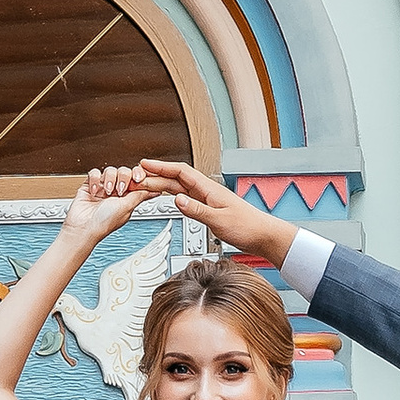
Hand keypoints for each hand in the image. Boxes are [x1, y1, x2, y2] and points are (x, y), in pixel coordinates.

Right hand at [67, 164, 157, 242]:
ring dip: (109, 180)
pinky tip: (94, 190)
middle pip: (125, 172)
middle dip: (123, 178)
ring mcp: (103, 188)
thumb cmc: (104, 223)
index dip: (139, 176)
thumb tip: (156, 190)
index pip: (137, 180)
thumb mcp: (127, 207)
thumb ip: (141, 195)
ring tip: (106, 191)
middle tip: (120, 189)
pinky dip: (95, 179)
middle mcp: (116, 192)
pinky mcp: (90, 185)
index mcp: (128, 198)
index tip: (138, 178)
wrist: (83, 227)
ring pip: (110, 170)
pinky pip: (94, 173)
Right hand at [134, 157, 291, 265]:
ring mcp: (208, 199)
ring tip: (146, 185)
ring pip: (180, 188)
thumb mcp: (219, 220)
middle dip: (156, 175)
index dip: (162, 167)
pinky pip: (187, 198)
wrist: (262, 235)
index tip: (145, 164)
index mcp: (209, 189)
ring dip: (163, 185)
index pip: (181, 172)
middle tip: (137, 176)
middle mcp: (207, 191)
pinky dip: (173, 195)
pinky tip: (168, 197)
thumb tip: (177, 200)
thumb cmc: (247, 226)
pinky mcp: (210, 208)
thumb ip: (197, 210)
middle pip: (177, 179)